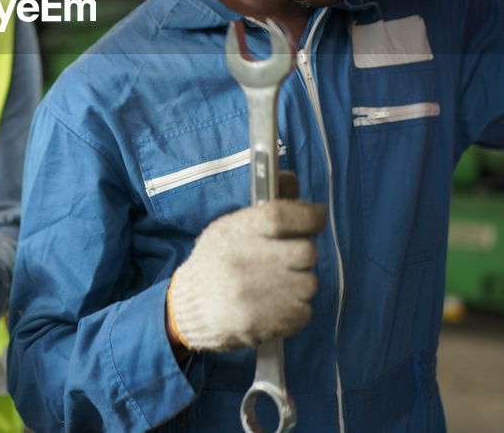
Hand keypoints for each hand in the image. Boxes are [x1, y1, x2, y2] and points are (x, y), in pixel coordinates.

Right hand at [166, 175, 325, 352]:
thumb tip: (290, 179)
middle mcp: (246, 262)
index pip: (283, 215)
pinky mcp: (260, 324)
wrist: (188, 308)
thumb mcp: (231, 225)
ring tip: (278, 285)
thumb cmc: (216, 261)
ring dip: (299, 284)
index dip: (309, 215)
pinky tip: (275, 306)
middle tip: (288, 260)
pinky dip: (295, 310)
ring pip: (309, 284)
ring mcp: (254, 296)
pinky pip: (304, 313)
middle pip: (306, 252)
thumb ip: (266, 204)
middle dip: (303, 255)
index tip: (315, 218)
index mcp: (238, 231)